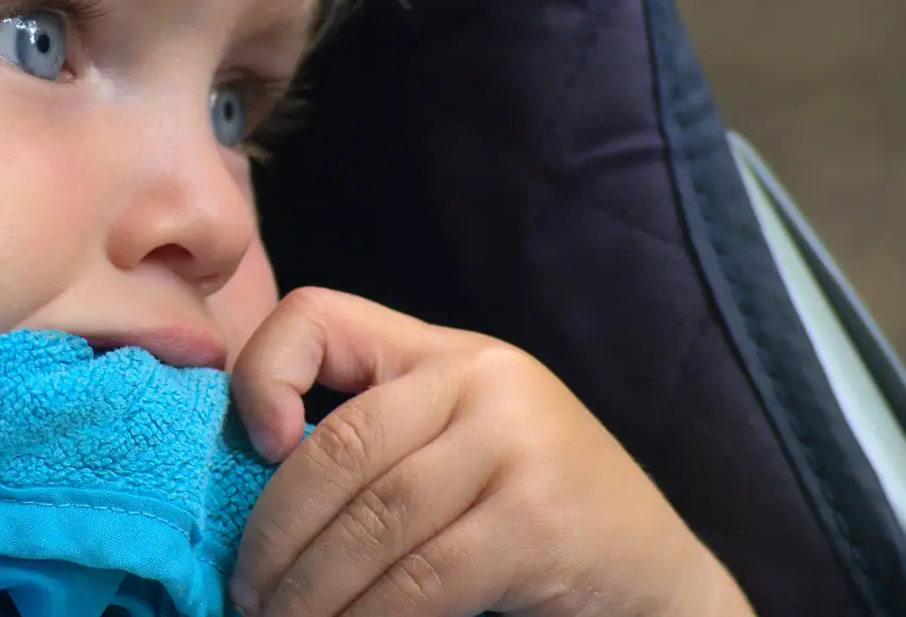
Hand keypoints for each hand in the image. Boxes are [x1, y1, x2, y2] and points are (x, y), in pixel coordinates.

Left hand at [227, 288, 753, 616]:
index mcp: (448, 353)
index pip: (319, 315)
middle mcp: (483, 381)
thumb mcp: (461, 445)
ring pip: (373, 520)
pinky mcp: (537, 524)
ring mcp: (517, 447)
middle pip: (339, 444)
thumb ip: (382, 438)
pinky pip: (420, 580)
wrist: (661, 576)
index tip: (254, 447)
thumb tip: (250, 477)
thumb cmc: (538, 511)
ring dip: (309, 589)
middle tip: (244, 588)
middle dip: (275, 529)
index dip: (264, 372)